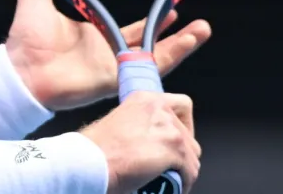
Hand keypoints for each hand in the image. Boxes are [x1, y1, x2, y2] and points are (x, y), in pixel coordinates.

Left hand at [5, 0, 212, 109]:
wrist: (21, 69)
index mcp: (93, 34)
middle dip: (175, 33)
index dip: (150, 21)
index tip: (170, 5)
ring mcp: (113, 66)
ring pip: (155, 56)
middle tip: (199, 22)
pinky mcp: (114, 78)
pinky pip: (145, 68)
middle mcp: (107, 51)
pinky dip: (167, 57)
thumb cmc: (26, 37)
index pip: (129, 28)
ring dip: (180, 44)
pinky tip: (186, 44)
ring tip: (202, 30)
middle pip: (150, 42)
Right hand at [80, 91, 200, 193]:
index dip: (183, 126)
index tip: (174, 139)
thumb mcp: (119, 121)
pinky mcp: (175, 150)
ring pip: (192, 156)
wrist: (89, 162)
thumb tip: (153, 140)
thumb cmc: (95, 149)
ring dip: (183, 170)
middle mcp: (160, 108)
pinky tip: (172, 187)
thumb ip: (141, 123)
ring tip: (168, 179)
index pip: (183, 105)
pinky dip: (184, 182)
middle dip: (181, 153)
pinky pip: (190, 172)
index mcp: (145, 98)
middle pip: (189, 136)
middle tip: (167, 166)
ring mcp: (169, 129)